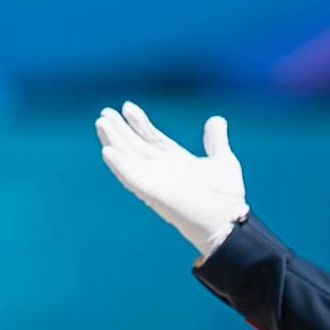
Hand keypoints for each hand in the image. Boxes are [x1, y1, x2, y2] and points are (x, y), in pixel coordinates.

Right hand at [95, 102, 248, 259]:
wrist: (229, 222)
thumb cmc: (226, 197)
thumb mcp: (223, 161)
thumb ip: (216, 141)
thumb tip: (217, 120)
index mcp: (175, 161)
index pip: (151, 138)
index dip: (139, 123)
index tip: (127, 106)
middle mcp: (162, 170)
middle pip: (135, 146)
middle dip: (120, 130)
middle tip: (104, 113)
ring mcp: (156, 182)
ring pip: (129, 158)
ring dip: (114, 141)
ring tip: (101, 123)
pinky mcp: (154, 194)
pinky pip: (132, 178)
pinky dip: (119, 165)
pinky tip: (107, 151)